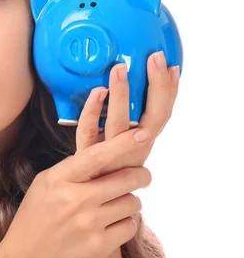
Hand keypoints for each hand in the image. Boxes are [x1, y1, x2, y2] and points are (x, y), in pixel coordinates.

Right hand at [0, 128, 152, 257]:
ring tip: (116, 202)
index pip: (97, 156)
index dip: (122, 143)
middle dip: (141, 175)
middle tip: (142, 175)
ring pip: (132, 203)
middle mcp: (75, 200)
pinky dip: (125, 223)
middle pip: (125, 179)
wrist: (26, 253)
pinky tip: (111, 222)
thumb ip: (72, 167)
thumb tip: (104, 150)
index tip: (142, 133)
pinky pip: (130, 226)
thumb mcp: (45, 181)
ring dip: (130, 200)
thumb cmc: (36, 212)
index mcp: (60, 178)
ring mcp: (88, 224)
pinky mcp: (98, 245)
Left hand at [76, 50, 179, 177]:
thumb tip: (138, 84)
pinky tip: (96, 92)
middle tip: (155, 59)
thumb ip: (132, 120)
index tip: (172, 66)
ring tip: (120, 69)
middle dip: (157, 87)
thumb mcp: (124, 143)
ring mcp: (110, 154)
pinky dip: (92, 111)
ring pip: (119, 124)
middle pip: (151, 118)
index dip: (170, 91)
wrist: (85, 199)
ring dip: (122, 95)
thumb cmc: (106, 166)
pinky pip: (89, 132)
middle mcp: (131, 150)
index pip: (163, 115)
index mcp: (143, 143)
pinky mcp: (87, 157)